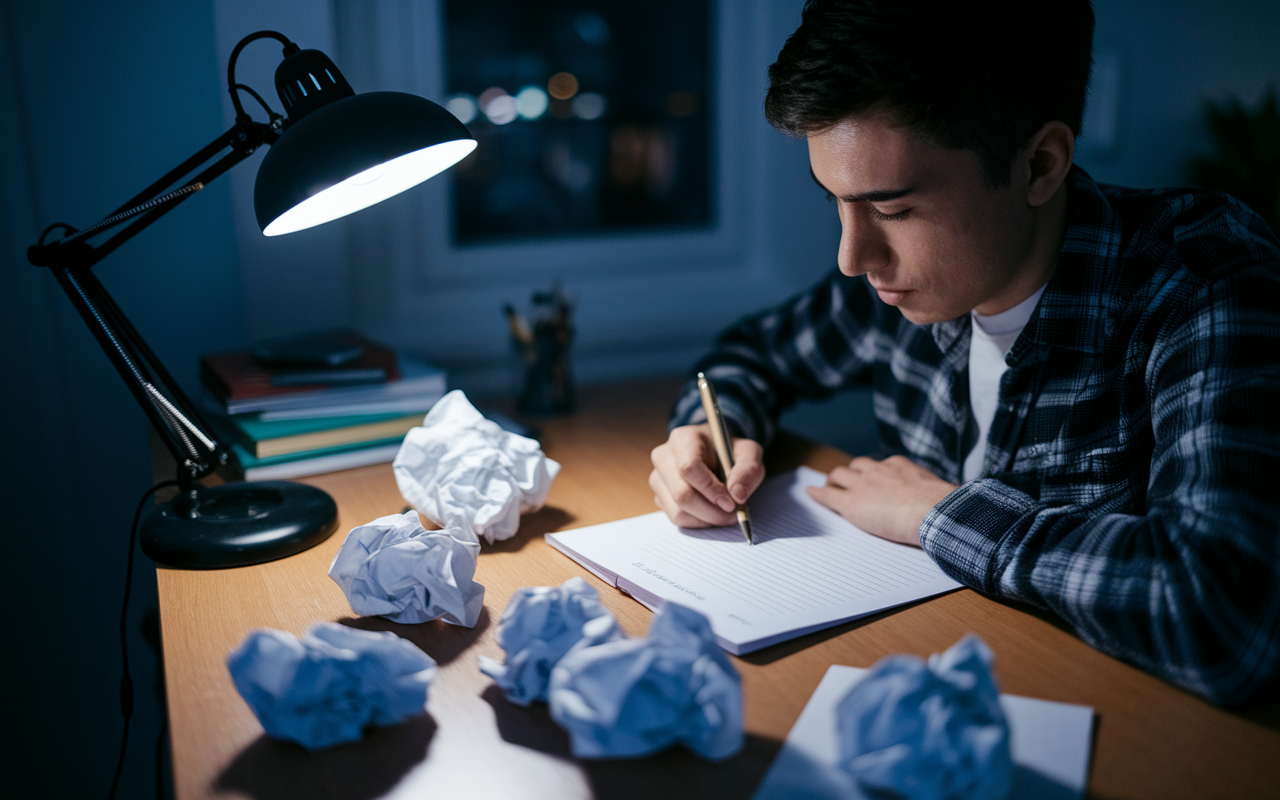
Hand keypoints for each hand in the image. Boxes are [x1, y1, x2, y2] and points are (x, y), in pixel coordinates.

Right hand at [650, 424, 764, 527]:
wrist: (714, 452)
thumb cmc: (729, 450)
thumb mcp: (749, 452)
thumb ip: (748, 470)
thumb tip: (738, 495)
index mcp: (683, 439)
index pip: (689, 468)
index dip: (710, 490)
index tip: (731, 504)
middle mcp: (663, 458)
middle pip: (682, 494)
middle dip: (711, 512)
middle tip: (734, 514)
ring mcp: (658, 479)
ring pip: (678, 512)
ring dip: (707, 520)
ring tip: (725, 512)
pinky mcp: (660, 497)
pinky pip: (677, 519)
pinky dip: (698, 522)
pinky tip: (712, 511)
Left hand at [807, 455, 957, 545]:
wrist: (932, 511)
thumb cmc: (941, 506)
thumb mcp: (938, 491)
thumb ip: (931, 492)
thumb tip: (945, 499)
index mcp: (900, 466)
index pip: (881, 465)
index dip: (873, 472)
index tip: (872, 476)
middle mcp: (878, 470)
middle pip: (856, 465)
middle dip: (849, 472)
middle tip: (844, 479)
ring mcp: (862, 485)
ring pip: (839, 475)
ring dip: (833, 480)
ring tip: (828, 486)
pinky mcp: (851, 502)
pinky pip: (828, 494)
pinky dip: (818, 493)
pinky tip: (811, 493)